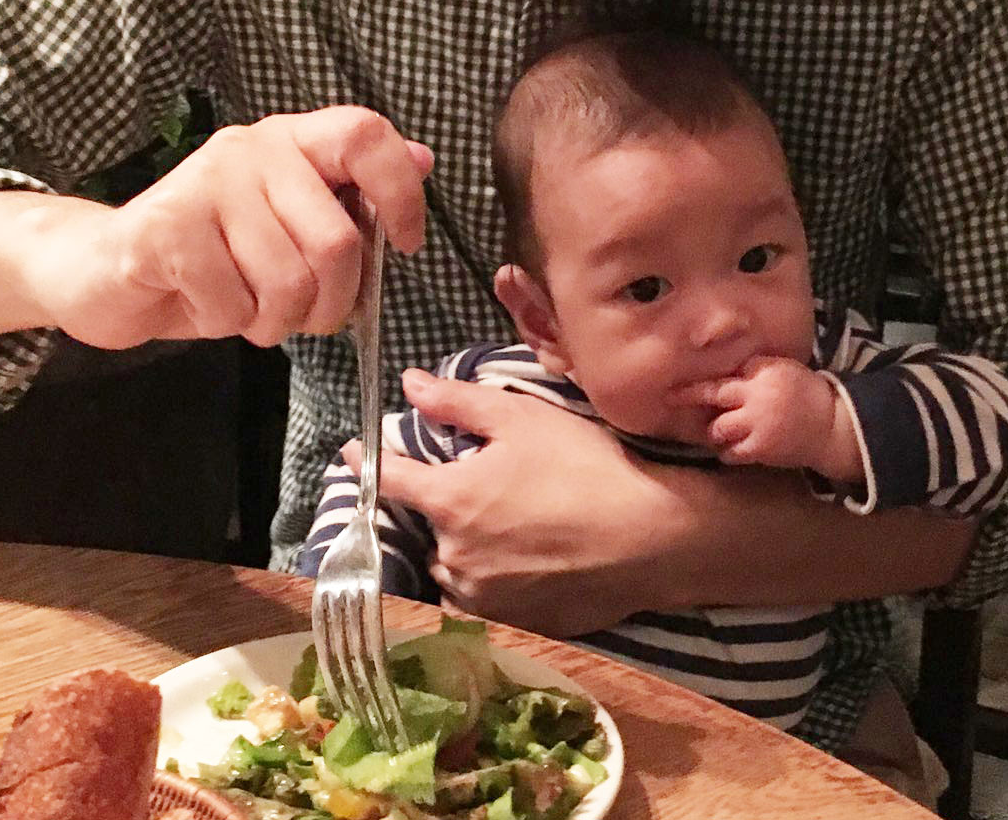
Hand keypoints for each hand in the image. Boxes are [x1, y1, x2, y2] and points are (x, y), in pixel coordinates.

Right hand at [36, 106, 431, 349]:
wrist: (102, 270)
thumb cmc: (211, 256)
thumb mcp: (288, 227)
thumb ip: (350, 198)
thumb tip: (422, 159)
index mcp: (291, 140)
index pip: (366, 136)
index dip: (400, 193)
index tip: (402, 246)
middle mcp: (250, 148)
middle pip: (336, 241)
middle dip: (330, 303)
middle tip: (302, 316)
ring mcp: (205, 183)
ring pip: (288, 283)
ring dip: (273, 320)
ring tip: (244, 307)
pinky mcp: (165, 228)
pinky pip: (233, 303)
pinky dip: (226, 323)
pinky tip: (202, 302)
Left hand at [351, 371, 688, 636]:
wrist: (653, 539)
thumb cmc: (586, 468)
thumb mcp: (522, 419)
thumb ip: (457, 401)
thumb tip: (407, 384)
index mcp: (450, 502)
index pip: (389, 480)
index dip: (368, 461)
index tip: (353, 452)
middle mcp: (455, 556)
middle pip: (426, 527)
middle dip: (440, 507)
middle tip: (475, 487)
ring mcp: (485, 598)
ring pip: (455, 567)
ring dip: (463, 547)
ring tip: (503, 526)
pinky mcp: (516, 624)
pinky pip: (485, 600)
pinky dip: (492, 579)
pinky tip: (525, 561)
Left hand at [689, 356, 858, 482]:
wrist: (829, 425)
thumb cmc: (803, 391)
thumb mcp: (780, 368)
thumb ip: (751, 368)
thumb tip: (721, 365)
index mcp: (761, 375)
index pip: (723, 375)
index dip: (694, 383)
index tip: (670, 385)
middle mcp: (755, 398)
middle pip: (713, 399)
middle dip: (690, 400)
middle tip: (672, 400)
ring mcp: (756, 426)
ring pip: (717, 429)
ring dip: (713, 430)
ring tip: (717, 428)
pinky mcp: (760, 449)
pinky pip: (730, 453)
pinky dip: (726, 450)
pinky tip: (730, 446)